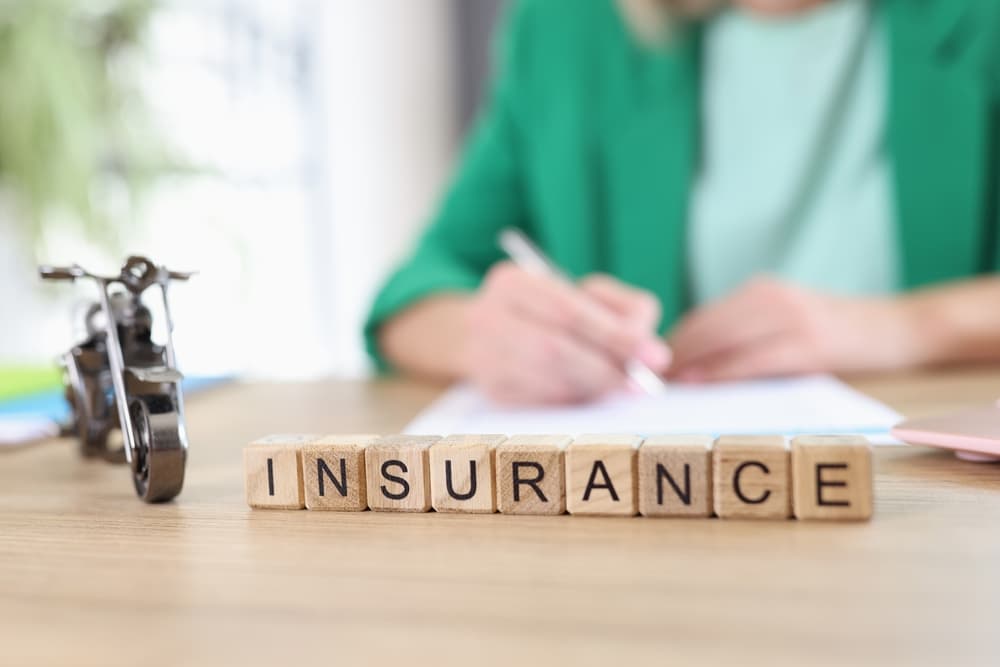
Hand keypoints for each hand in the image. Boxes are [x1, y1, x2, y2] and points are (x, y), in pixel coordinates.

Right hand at [460, 262, 670, 403]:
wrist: (482, 336)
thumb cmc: (550, 312)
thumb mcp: (584, 294)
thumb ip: (621, 311)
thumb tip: (648, 352)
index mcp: (513, 283)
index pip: (569, 311)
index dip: (615, 336)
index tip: (655, 356)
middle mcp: (487, 317)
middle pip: (555, 350)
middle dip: (606, 371)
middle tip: (642, 386)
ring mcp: (482, 359)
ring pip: (549, 383)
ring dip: (592, 390)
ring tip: (618, 390)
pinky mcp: (490, 393)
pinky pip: (541, 405)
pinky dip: (572, 404)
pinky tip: (587, 399)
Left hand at [668, 277, 919, 381]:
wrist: (897, 328)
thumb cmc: (835, 333)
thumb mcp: (786, 322)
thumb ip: (746, 335)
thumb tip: (691, 366)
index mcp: (761, 291)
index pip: (701, 318)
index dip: (671, 344)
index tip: (648, 367)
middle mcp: (771, 298)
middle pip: (704, 328)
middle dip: (672, 357)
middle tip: (649, 384)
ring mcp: (790, 319)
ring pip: (721, 342)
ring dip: (689, 367)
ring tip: (668, 390)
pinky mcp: (808, 345)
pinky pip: (752, 361)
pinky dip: (721, 374)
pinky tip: (702, 387)